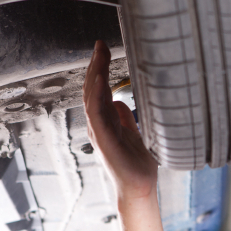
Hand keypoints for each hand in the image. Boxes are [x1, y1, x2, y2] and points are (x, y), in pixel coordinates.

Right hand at [82, 40, 158, 199]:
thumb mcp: (133, 133)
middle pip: (92, 89)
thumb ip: (124, 118)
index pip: (98, 89)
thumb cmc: (135, 164)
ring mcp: (100, 132)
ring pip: (92, 97)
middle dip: (95, 65)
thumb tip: (119, 101)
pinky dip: (96, 96)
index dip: (99, 68)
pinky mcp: (105, 141)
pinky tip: (99, 80)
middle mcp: (99, 124)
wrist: (139, 187)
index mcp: (105, 121)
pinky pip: (97, 115)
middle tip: (99, 44)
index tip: (102, 49)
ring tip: (99, 55)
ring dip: (95, 74)